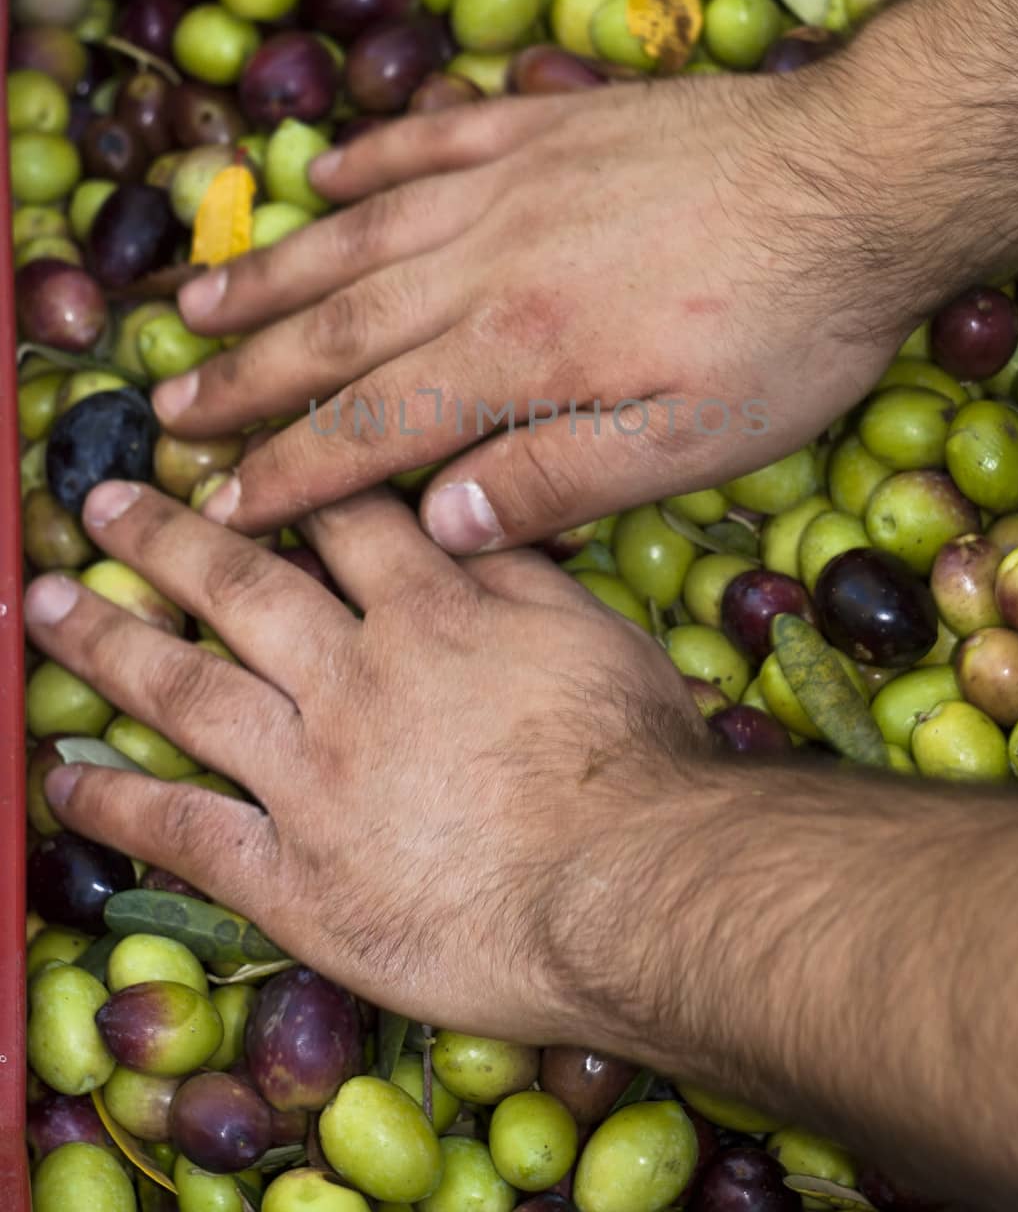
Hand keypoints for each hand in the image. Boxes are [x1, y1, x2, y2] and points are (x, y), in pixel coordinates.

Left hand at [28, 478, 707, 1042]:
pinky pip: (184, 830)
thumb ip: (518, 573)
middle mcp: (350, 677)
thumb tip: (462, 517)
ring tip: (46, 603)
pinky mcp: (292, 875)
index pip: (339, 524)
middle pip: (237, 588)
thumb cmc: (633, 761)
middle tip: (100, 503)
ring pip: (187, 689)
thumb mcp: (597, 633)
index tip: (235, 454)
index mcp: (428, 612)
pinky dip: (117, 801)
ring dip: (106, 641)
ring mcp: (310, 774)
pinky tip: (62, 778)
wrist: (628, 889)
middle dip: (162, 537)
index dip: (284, 482)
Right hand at [153, 73, 911, 545]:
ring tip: (197, 303)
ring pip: (363, 235)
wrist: (863, 175)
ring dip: (275, 274)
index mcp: (521, 353)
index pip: (375, 425)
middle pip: (340, 328)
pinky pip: (436, 140)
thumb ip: (563, 480)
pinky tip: (323, 174)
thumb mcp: (696, 440)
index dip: (291, 472)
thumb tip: (445, 523)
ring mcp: (515, 181)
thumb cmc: (791, 325)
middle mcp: (490, 261)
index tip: (223, 504)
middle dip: (248, 377)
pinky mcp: (551, 126)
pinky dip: (372, 161)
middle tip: (171, 409)